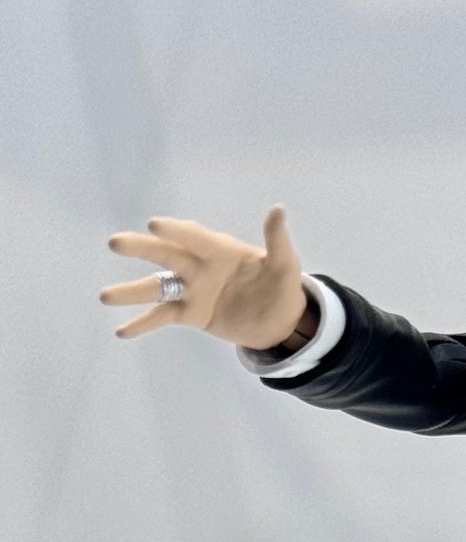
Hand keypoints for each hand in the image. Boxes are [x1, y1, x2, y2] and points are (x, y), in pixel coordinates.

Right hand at [99, 204, 306, 348]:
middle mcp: (199, 266)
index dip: (176, 230)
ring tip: (105, 296)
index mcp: (220, 250)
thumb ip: (277, 240)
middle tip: (116, 243)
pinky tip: (122, 331)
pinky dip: (142, 324)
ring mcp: (192, 290)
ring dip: (131, 291)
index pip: (194, 237)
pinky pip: (162, 317)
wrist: (279, 320)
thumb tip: (278, 210)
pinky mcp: (190, 313)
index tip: (155, 225)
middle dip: (142, 249)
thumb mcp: (285, 264)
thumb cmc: (281, 285)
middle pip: (166, 255)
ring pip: (157, 288)